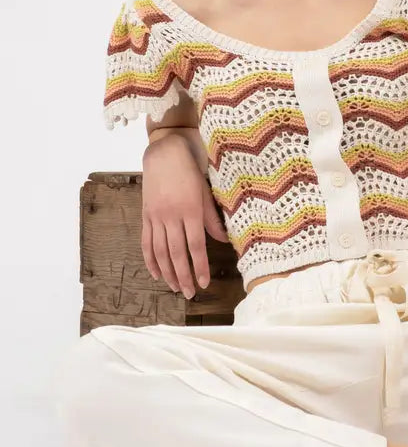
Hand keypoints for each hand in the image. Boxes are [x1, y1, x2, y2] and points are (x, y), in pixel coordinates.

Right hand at [141, 135, 229, 297]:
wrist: (165, 152)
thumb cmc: (191, 169)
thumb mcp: (207, 191)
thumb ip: (212, 218)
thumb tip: (222, 240)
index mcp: (190, 210)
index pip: (196, 246)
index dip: (200, 267)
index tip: (205, 283)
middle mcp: (171, 216)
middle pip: (177, 253)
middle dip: (184, 276)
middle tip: (190, 293)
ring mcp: (156, 216)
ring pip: (160, 251)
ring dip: (168, 272)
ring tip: (175, 288)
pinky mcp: (146, 215)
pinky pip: (146, 242)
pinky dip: (150, 260)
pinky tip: (156, 273)